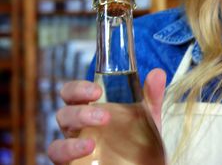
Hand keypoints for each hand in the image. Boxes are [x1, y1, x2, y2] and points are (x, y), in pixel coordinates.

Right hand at [47, 68, 166, 164]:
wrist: (145, 163)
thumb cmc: (139, 138)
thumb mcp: (148, 116)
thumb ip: (151, 95)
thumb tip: (158, 73)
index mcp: (90, 110)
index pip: (72, 93)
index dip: (78, 89)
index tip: (98, 91)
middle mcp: (78, 129)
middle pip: (63, 114)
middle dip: (79, 113)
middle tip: (104, 116)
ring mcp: (74, 149)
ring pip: (56, 143)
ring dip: (72, 143)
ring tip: (91, 143)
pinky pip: (60, 159)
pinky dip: (69, 153)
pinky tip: (87, 150)